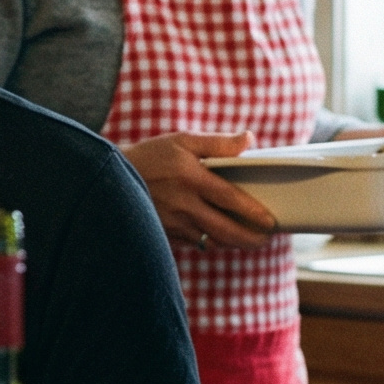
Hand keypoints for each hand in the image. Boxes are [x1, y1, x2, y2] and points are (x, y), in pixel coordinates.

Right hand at [119, 133, 276, 252]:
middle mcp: (182, 204)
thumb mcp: (182, 140)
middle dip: (249, 238)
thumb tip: (249, 140)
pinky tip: (221, 238)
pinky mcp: (165, 234)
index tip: (270, 221)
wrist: (112, 177)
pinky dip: (212, 243)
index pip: (229, 199)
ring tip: (249, 241)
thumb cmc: (152, 155)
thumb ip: (218, 143)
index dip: (253, 212)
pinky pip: (195, 244)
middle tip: (265, 239)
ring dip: (233, 244)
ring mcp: (173, 222)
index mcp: (190, 178)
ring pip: (211, 241)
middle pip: (224, 229)